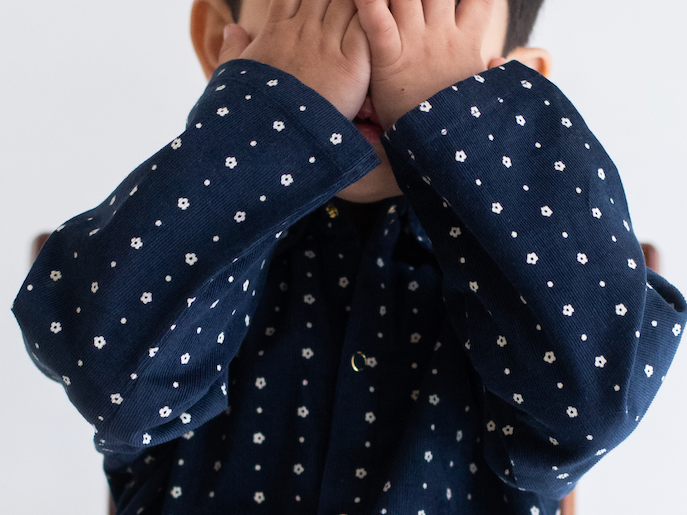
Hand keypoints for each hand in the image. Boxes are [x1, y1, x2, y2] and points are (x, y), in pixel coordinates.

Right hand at [218, 0, 370, 119]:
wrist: (275, 141)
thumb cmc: (253, 112)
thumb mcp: (235, 78)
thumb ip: (234, 50)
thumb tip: (232, 28)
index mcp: (277, 31)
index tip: (310, 2)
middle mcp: (303, 31)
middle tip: (341, 5)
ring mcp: (327, 46)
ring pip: (347, 3)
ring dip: (358, 3)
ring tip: (371, 8)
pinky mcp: (351, 64)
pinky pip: (366, 27)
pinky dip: (374, 16)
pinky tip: (381, 15)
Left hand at [355, 0, 494, 128]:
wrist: (434, 150)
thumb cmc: (452, 122)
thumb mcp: (478, 97)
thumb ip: (489, 75)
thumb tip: (501, 60)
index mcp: (467, 42)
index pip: (480, 0)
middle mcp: (443, 36)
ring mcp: (416, 44)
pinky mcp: (388, 56)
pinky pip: (377, 18)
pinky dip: (368, 2)